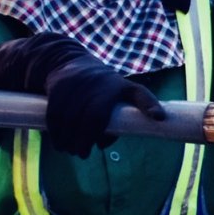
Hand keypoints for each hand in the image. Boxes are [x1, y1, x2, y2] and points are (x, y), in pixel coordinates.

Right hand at [42, 55, 166, 156]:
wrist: (69, 60)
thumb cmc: (101, 88)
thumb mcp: (119, 94)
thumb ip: (121, 119)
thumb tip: (101, 144)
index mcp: (122, 87)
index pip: (139, 95)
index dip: (149, 106)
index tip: (157, 118)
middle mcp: (102, 83)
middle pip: (94, 117)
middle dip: (85, 139)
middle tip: (83, 154)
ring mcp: (79, 83)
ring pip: (72, 118)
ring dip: (68, 140)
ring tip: (70, 150)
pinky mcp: (60, 86)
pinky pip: (55, 113)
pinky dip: (56, 131)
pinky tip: (59, 143)